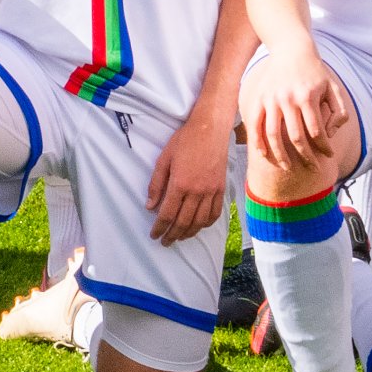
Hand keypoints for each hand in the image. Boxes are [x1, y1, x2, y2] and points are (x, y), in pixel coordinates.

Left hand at [146, 108, 227, 245]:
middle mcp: (197, 192)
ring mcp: (211, 191)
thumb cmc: (185, 140)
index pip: (167, 214)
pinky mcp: (221, 189)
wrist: (210, 129)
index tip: (154, 235)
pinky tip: (199, 226)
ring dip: (188, 233)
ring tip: (180, 237)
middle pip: (183, 222)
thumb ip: (156, 184)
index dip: (159, 228)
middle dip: (172, 235)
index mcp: (180, 184)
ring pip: (200, 221)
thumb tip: (150, 206)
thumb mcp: (164, 159)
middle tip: (165, 241)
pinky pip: (215, 213)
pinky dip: (206, 224)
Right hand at [242, 43, 351, 164]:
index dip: (324, 147)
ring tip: (288, 168)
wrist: (291, 49)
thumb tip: (331, 134)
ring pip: (273, 135)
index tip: (329, 156)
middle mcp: (288, 99)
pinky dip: (258, 142)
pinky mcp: (259, 98)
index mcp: (307, 97)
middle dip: (306, 157)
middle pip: (296, 137)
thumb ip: (340, 111)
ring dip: (280, 155)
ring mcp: (271, 99)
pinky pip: (255, 125)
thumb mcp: (333, 87)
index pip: (316, 131)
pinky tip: (264, 155)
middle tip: (313, 169)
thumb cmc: (315, 71)